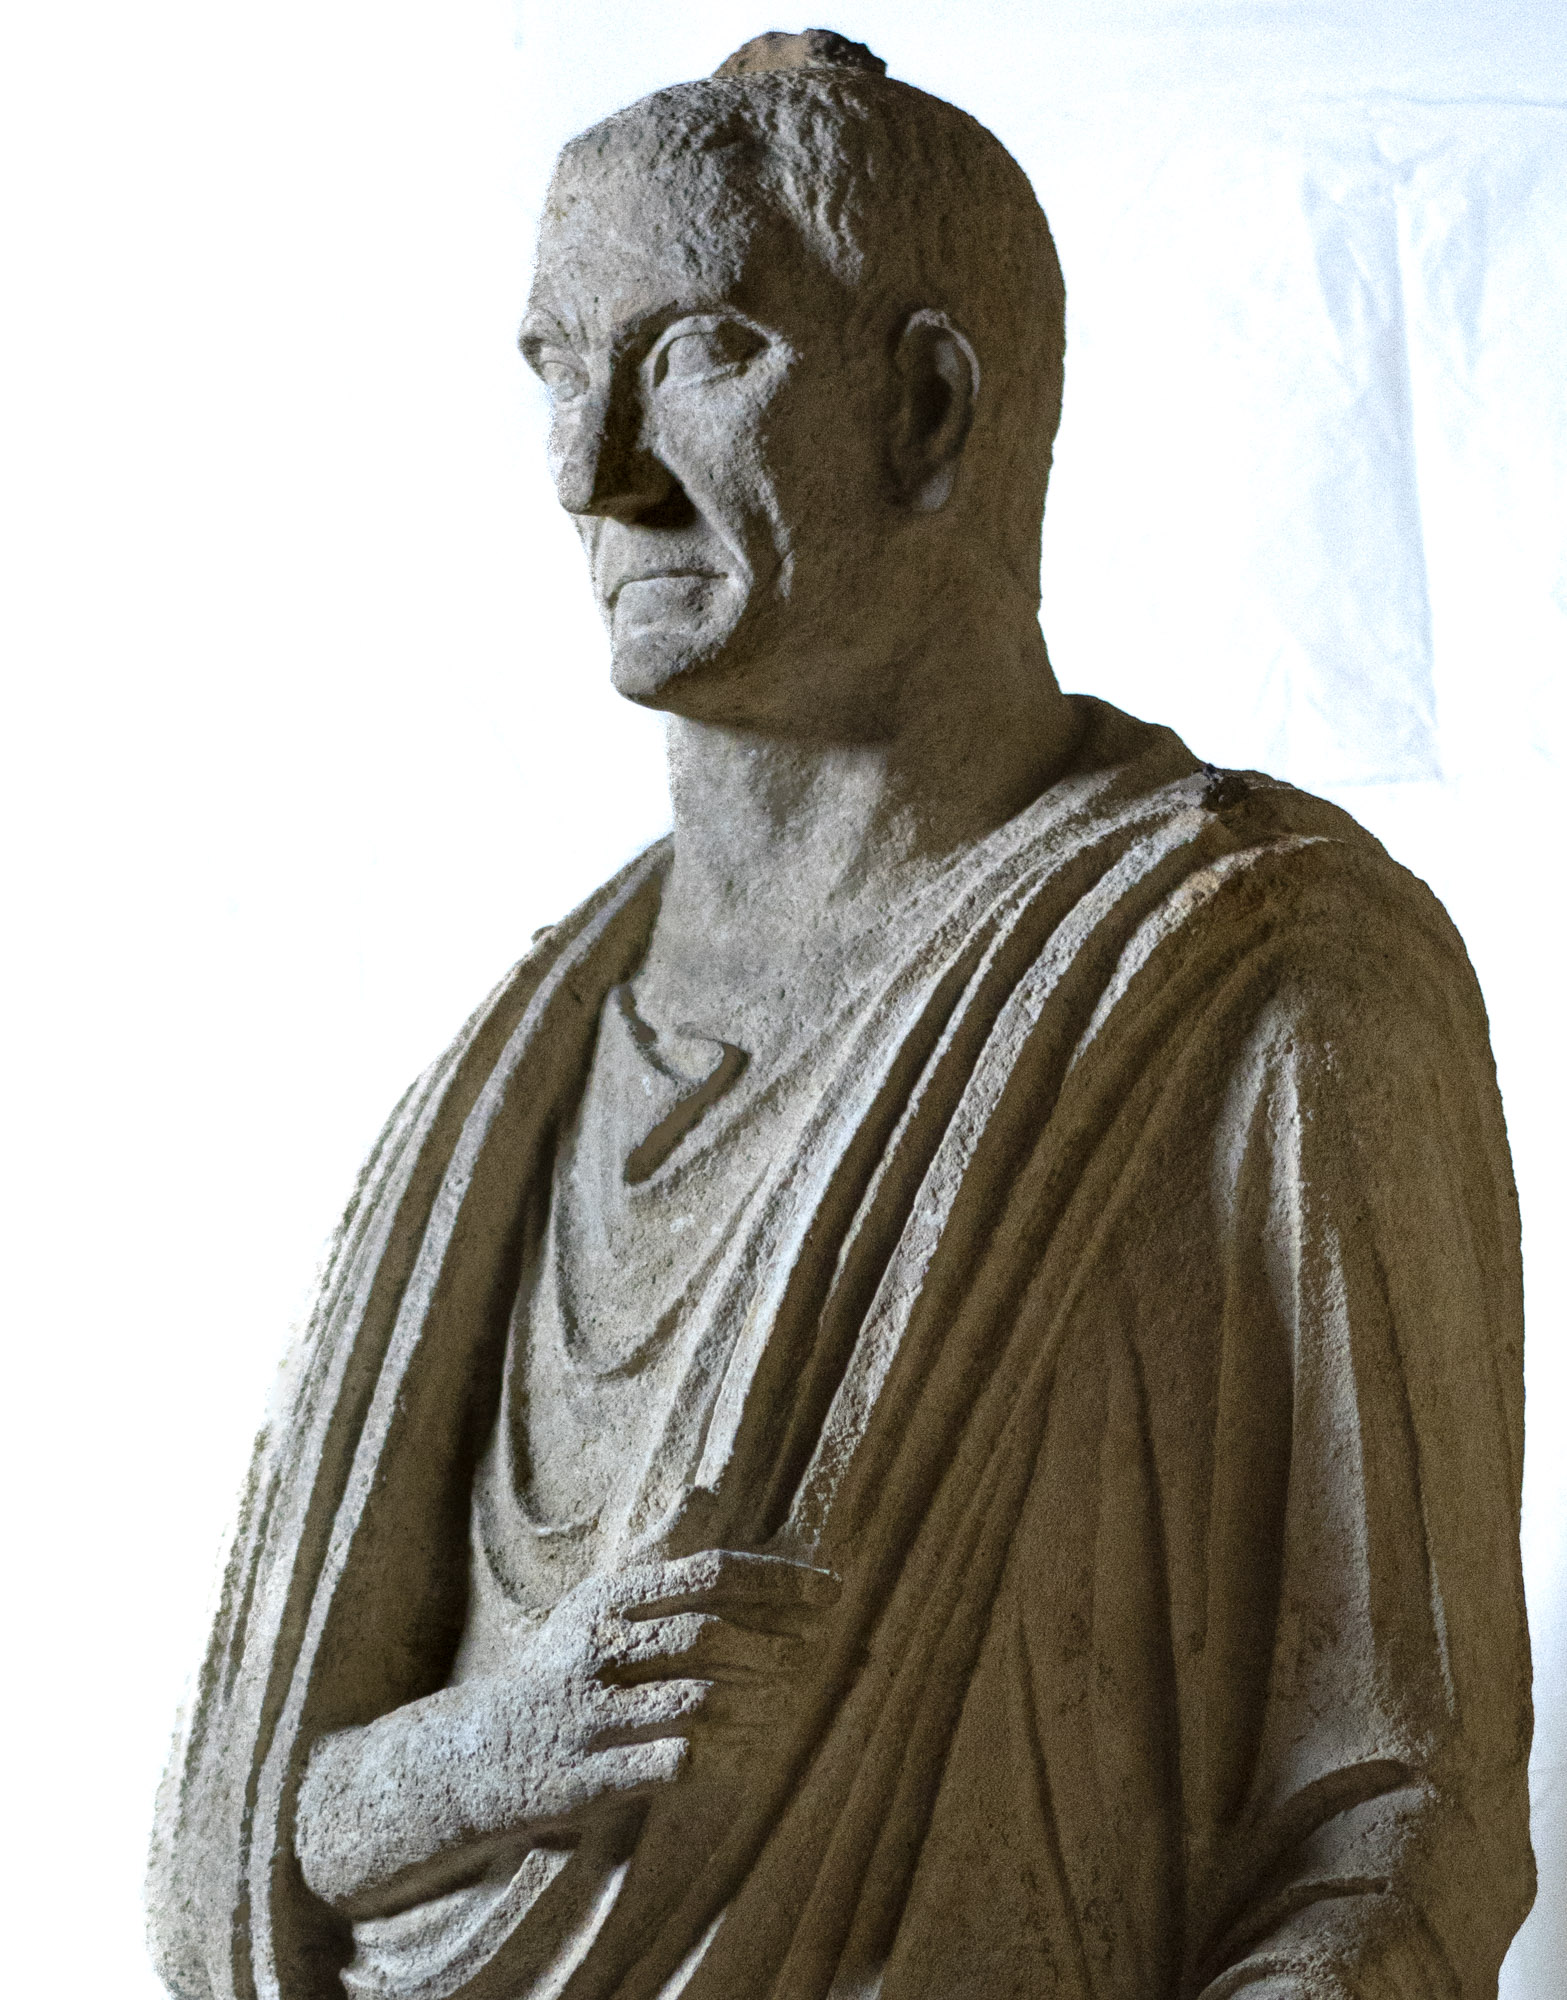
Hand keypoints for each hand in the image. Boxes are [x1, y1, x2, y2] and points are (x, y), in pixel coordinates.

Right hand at [295, 1548, 835, 1917]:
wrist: (476, 1754)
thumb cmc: (559, 1666)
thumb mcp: (598, 1598)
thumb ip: (658, 1550)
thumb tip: (707, 1490)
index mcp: (609, 1598)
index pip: (706, 1573)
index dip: (775, 1579)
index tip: (830, 1590)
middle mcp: (601, 1651)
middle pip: (705, 1636)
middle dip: (771, 1644)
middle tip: (814, 1652)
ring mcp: (595, 1716)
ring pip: (696, 1698)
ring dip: (757, 1701)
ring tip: (791, 1702)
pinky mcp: (594, 1776)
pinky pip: (675, 1761)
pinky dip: (725, 1755)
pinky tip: (754, 1751)